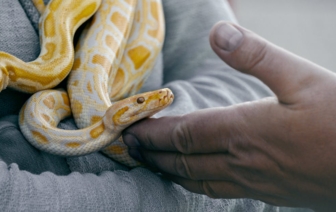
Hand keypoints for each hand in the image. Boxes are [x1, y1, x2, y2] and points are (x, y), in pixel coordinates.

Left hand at [123, 21, 335, 210]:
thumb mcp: (301, 76)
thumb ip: (256, 56)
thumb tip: (218, 33)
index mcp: (245, 131)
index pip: (184, 134)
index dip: (154, 132)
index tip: (132, 129)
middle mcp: (242, 161)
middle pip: (183, 160)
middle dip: (153, 154)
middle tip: (130, 148)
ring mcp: (255, 182)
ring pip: (198, 180)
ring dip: (170, 171)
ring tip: (152, 164)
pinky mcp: (270, 194)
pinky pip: (219, 191)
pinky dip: (196, 183)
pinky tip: (194, 179)